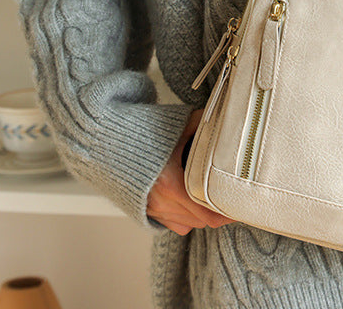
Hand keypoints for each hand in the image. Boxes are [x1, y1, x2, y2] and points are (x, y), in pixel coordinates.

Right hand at [146, 107, 235, 234]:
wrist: (104, 140)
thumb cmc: (137, 132)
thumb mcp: (176, 124)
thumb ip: (202, 123)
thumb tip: (224, 116)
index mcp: (170, 184)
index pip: (208, 213)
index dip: (227, 211)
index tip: (238, 202)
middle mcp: (160, 203)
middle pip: (201, 222)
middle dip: (218, 213)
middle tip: (231, 200)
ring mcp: (151, 209)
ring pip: (188, 225)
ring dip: (202, 216)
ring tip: (213, 199)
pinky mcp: (145, 211)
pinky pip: (173, 224)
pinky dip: (186, 218)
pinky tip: (191, 202)